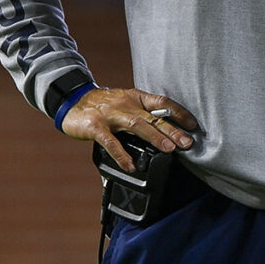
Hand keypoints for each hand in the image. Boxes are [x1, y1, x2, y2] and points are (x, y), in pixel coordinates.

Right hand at [64, 87, 197, 170]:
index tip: (193, 125)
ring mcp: (110, 114)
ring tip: (169, 150)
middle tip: (187, 143)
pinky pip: (111, 141)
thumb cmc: (102, 105)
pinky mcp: (95, 126)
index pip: (161, 102)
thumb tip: (166, 131)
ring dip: (154, 137)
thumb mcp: (125, 103)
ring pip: (136, 125)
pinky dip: (122, 154)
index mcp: (135, 98)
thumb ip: (142, 114)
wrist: (71, 100)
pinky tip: (131, 166)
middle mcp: (125, 104)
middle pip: (152, 117)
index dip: (178, 113)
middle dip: (172, 130)